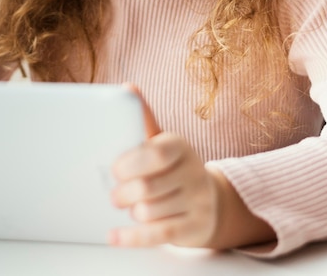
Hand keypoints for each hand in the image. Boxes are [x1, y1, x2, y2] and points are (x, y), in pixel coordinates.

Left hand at [108, 84, 219, 247]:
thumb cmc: (176, 166)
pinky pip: (158, 235)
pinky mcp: (194, 228)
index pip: (156, 153)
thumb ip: (144, 118)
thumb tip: (127, 87)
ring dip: (133, 212)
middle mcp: (192, 172)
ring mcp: (197, 201)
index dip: (131, 163)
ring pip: (151, 212)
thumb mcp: (163, 141)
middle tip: (114, 194)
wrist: (212, 200)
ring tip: (130, 206)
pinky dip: (132, 237)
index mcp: (180, 145)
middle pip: (149, 187)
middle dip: (124, 193)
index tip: (114, 169)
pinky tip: (114, 236)